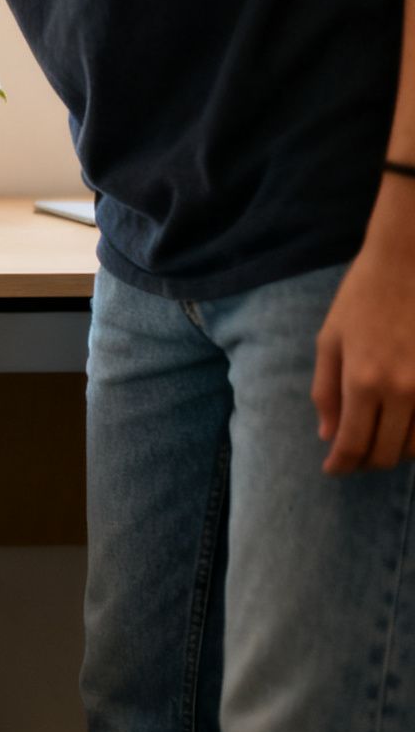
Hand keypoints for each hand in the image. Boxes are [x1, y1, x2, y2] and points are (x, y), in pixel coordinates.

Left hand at [314, 180, 414, 472]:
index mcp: (362, 381)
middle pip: (388, 453)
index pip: (353, 445)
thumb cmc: (363, 297)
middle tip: (355, 456)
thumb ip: (326, 392)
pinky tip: (407, 424)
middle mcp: (402, 390)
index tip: (335, 470)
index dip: (342, 465)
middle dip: (368, 462)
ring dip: (398, 450)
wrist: (411, 261)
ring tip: (382, 438)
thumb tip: (328, 436)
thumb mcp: (329, 340)